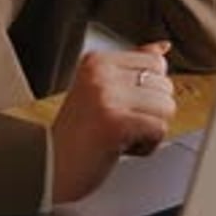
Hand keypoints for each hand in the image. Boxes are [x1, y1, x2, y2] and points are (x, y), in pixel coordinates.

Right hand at [51, 42, 175, 202]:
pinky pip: (158, 129)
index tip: (126, 106)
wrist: (50, 167)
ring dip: (151, 130)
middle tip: (122, 124)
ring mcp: (107, 95)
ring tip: (122, 135)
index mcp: (97, 60)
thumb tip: (162, 48)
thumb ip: (132, 67)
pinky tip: (123, 147)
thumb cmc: (76, 135)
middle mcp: (101, 73)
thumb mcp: (101, 90)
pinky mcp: (115, 122)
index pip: (155, 62)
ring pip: (166, 107)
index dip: (149, 91)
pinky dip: (147, 146)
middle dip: (152, 112)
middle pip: (164, 85)